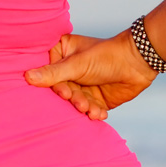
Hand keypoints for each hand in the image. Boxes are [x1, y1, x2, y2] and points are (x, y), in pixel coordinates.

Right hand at [24, 31, 157, 119]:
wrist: (138, 63)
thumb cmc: (107, 55)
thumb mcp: (78, 64)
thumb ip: (54, 73)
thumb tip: (27, 76)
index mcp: (63, 53)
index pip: (47, 71)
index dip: (54, 83)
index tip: (61, 90)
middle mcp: (70, 70)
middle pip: (61, 89)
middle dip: (72, 98)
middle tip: (79, 101)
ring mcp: (83, 85)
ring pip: (74, 102)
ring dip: (83, 107)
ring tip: (91, 108)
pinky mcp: (95, 98)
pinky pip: (88, 109)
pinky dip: (94, 113)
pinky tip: (99, 113)